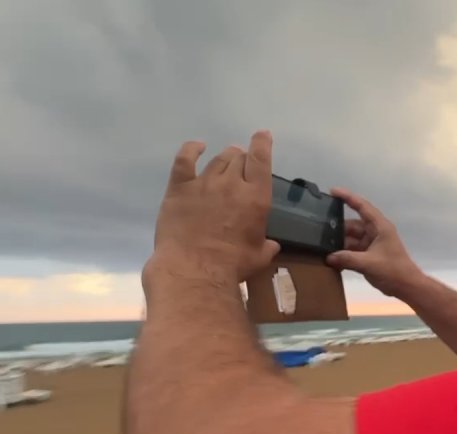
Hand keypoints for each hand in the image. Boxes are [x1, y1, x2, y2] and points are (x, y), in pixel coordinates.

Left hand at [147, 131, 280, 284]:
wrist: (194, 269)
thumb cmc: (232, 265)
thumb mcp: (259, 256)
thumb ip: (267, 246)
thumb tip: (271, 245)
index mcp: (256, 197)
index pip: (260, 160)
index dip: (262, 144)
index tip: (262, 135)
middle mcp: (232, 183)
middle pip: (239, 157)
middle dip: (243, 157)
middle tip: (242, 164)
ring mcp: (204, 183)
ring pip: (217, 159)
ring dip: (225, 156)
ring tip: (226, 158)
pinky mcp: (180, 188)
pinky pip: (185, 159)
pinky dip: (192, 149)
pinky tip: (197, 146)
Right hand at [326, 189, 422, 297]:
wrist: (406, 286)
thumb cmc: (392, 270)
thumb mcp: (368, 263)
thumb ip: (347, 259)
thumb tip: (328, 257)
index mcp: (380, 227)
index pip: (362, 207)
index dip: (348, 197)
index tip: (333, 191)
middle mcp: (375, 232)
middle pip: (353, 225)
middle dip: (338, 228)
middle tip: (319, 229)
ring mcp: (372, 244)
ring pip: (351, 239)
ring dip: (339, 243)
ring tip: (322, 246)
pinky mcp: (369, 256)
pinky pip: (353, 250)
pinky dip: (344, 254)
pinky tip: (331, 259)